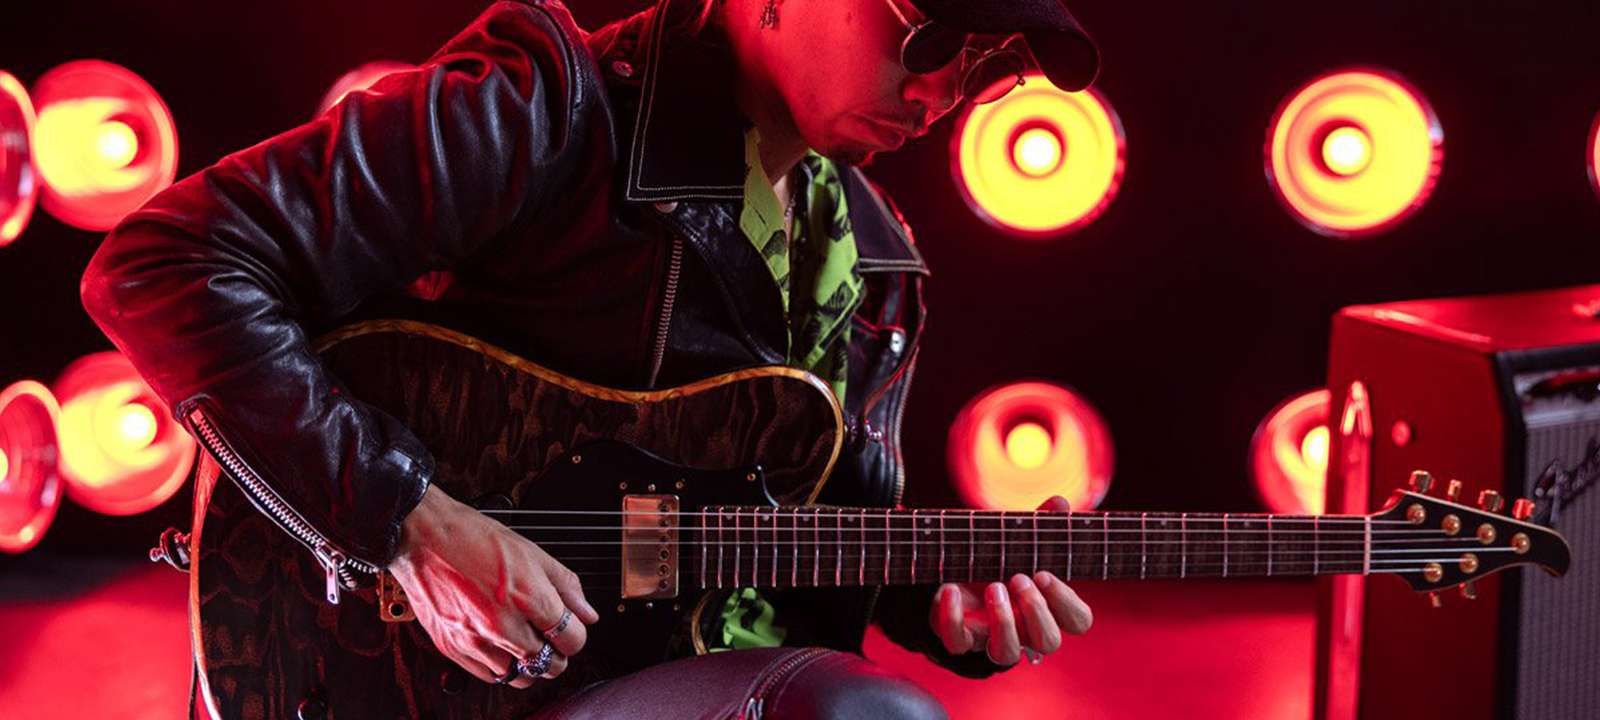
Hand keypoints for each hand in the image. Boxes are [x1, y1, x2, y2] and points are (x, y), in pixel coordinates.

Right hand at [387, 486, 599, 687]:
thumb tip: (588, 613)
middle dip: (556, 653)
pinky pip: (489, 676)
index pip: (572, 640)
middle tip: (549, 637)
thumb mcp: (533, 552)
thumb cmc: (475, 538)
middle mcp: (502, 625)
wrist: (425, 537)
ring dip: (528, 663)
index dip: (576, 636)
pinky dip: (501, 666)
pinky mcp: (453, 648)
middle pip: (550, 665)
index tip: (570, 630)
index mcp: (528, 597)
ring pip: (520, 677)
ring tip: (523, 641)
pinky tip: (500, 644)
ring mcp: (475, 640)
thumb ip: (566, 586)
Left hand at [928, 495, 1092, 665]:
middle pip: (1048, 642)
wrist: (950, 569)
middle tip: (1018, 578)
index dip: (1066, 601)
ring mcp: (991, 637)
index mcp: (1048, 607)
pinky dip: (953, 617)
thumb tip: (1060, 503)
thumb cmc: (996, 557)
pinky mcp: (959, 637)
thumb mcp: (1018, 538)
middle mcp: (1025, 629)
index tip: (1044, 573)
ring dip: (1003, 621)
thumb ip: (1040, 525)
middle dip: (1036, 611)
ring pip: (1007, 653)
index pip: (1078, 620)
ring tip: (993, 587)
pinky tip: (951, 589)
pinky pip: (957, 642)